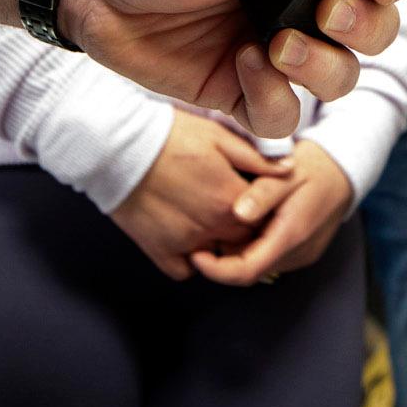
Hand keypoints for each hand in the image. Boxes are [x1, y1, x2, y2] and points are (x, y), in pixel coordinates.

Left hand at [62, 0, 406, 138]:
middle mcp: (301, 9)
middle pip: (372, 33)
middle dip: (365, 27)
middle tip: (329, 12)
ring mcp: (277, 55)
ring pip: (338, 79)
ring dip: (321, 67)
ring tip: (278, 44)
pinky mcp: (243, 93)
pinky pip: (282, 116)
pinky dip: (271, 98)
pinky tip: (243, 64)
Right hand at [109, 111, 290, 280]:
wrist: (116, 147)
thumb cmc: (168, 136)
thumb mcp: (218, 136)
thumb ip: (257, 157)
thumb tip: (290, 169)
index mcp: (230, 200)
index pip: (264, 218)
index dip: (263, 209)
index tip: (254, 196)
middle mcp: (211, 228)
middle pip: (242, 240)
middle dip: (243, 229)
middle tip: (231, 207)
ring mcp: (184, 243)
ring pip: (216, 257)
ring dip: (218, 244)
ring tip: (207, 217)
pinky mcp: (158, 251)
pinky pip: (184, 270)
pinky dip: (189, 259)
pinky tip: (186, 236)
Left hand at [190, 140, 354, 284]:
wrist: (345, 171)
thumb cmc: (314, 168)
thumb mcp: (286, 173)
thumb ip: (262, 193)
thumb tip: (237, 213)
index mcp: (291, 235)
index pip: (246, 271)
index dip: (216, 270)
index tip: (195, 254)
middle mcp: (297, 253)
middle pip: (249, 271)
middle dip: (222, 259)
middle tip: (202, 234)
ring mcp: (300, 255)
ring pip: (258, 265)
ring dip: (236, 252)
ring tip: (220, 225)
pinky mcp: (301, 251)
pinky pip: (269, 257)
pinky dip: (251, 246)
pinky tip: (243, 224)